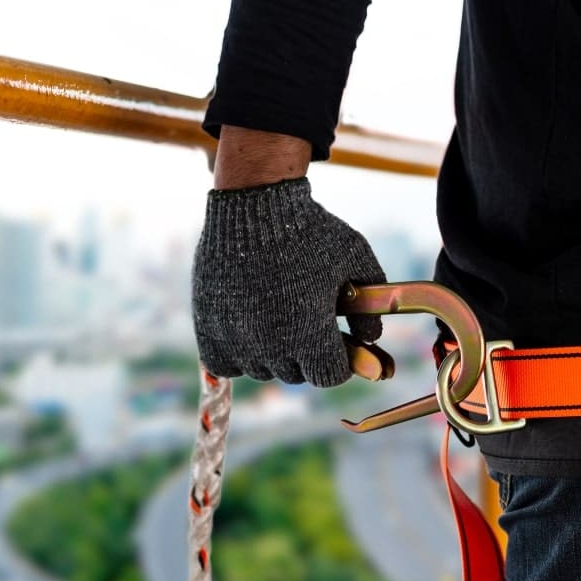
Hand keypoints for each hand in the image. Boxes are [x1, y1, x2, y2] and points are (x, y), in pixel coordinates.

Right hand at [191, 177, 385, 386]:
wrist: (254, 205)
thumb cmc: (310, 230)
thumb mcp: (356, 259)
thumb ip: (371, 307)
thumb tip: (371, 338)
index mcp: (310, 335)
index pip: (330, 376)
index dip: (339, 358)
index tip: (336, 338)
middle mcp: (271, 347)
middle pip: (297, 373)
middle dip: (307, 352)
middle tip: (305, 318)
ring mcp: (237, 341)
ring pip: (262, 369)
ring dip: (272, 352)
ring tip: (275, 313)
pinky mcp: (209, 331)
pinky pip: (228, 364)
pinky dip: (238, 352)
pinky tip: (248, 324)